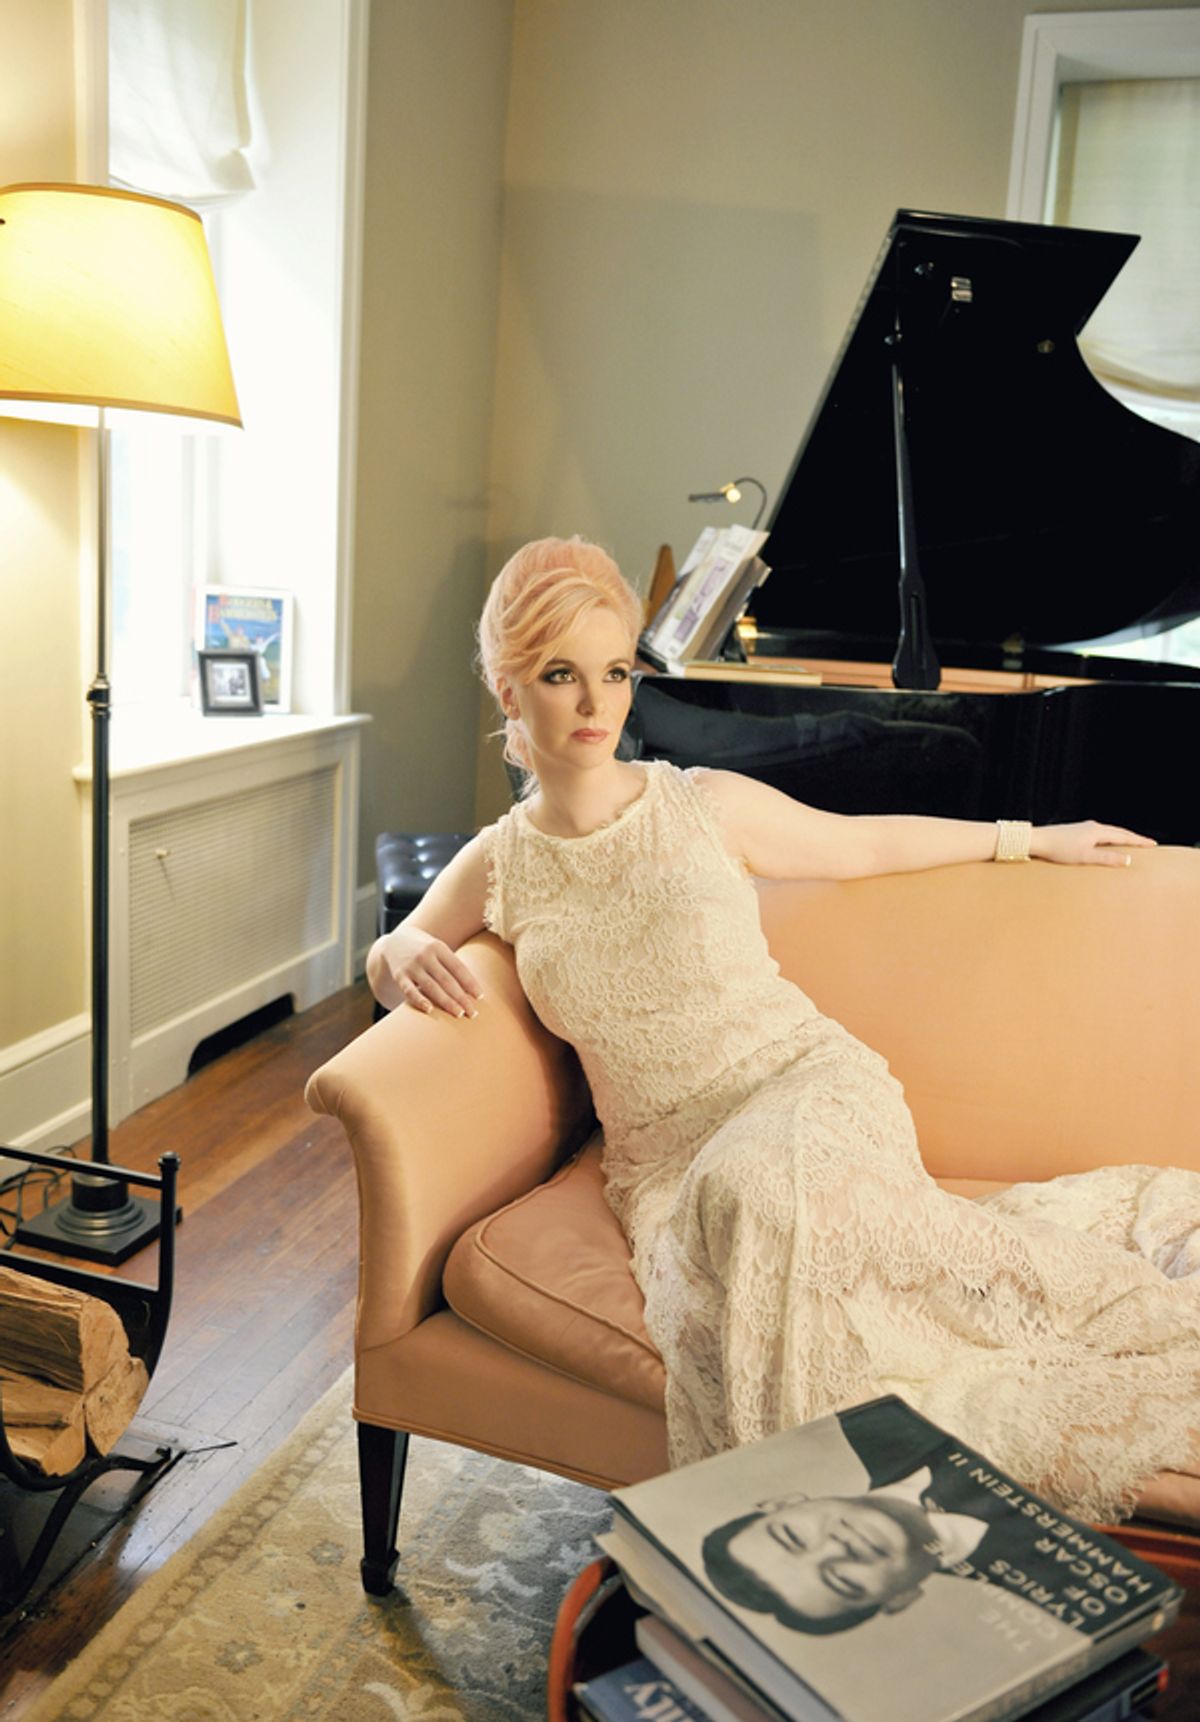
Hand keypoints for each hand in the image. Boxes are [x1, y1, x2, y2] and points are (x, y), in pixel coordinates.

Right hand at [370, 925, 482, 1017]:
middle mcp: (425, 956)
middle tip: (473, 1012)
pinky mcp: (399, 975)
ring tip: (459, 1014)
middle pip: (447, 980)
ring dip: (446, 1002)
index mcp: (438, 947)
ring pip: (431, 987)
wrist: (394, 941)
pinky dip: (419, 1000)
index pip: (458, 967)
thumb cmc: (424, 949)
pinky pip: (410, 990)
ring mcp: (412, 966)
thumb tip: (471, 988)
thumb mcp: (438, 948)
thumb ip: (451, 964)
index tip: (480, 997)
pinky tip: (430, 1010)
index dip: (470, 983)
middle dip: (461, 997)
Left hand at [1031, 820, 1156, 867]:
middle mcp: (1093, 826)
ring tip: (1131, 843)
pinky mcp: (1076, 831)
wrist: (1038, 840)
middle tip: (1147, 843)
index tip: (1153, 844)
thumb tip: (1128, 860)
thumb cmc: (1059, 849)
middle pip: (1118, 832)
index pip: (1124, 836)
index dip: (1139, 841)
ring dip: (1121, 837)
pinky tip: (1105, 842)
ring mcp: (1084, 828)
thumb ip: (1106, 859)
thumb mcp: (1085, 857)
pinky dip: (1109, 838)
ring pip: (1108, 832)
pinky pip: (1099, 834)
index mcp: (1098, 831)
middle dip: (1133, 838)